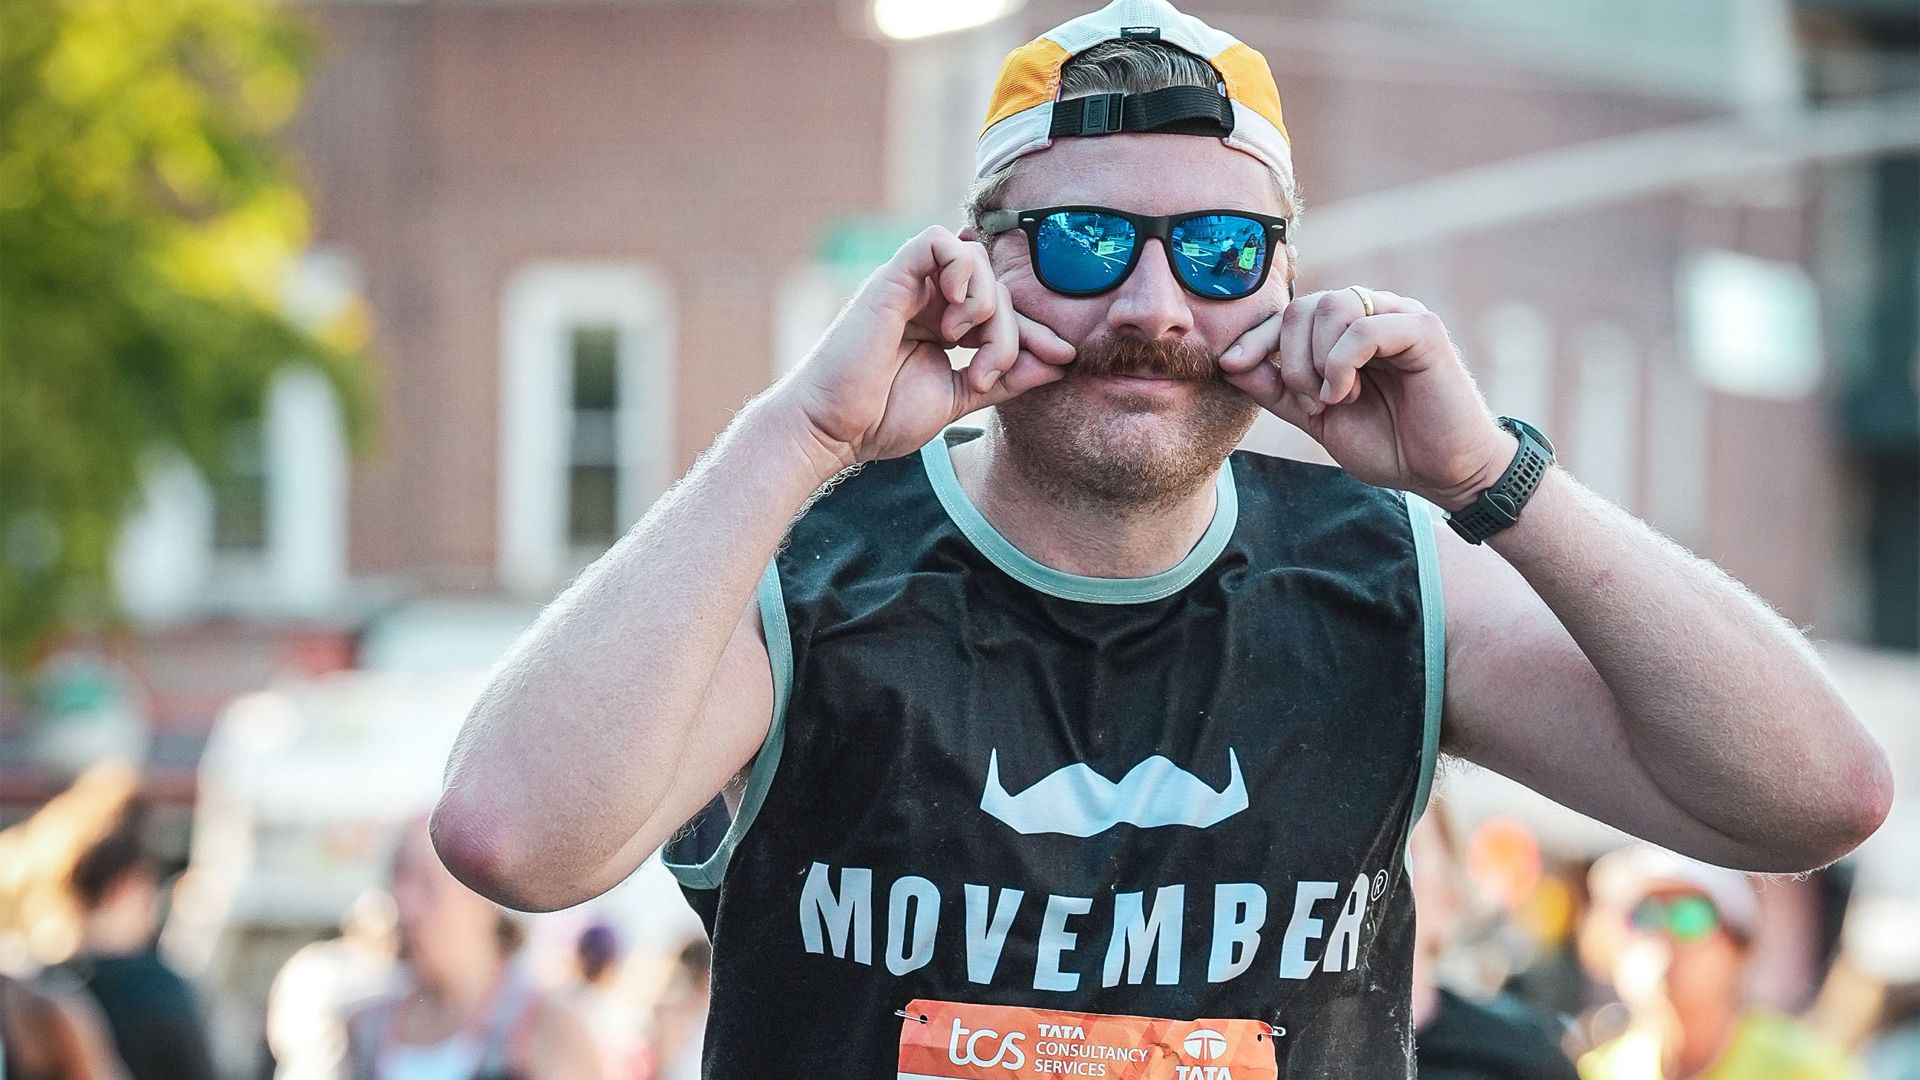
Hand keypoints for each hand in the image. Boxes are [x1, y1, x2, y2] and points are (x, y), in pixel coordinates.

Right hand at [769, 226, 1075, 469]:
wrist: (833, 430)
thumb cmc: (881, 418)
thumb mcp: (960, 397)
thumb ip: (1007, 377)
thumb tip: (1059, 363)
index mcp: (942, 325)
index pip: (1004, 307)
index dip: (1037, 329)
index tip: (1062, 358)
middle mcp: (927, 299)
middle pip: (997, 285)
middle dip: (1010, 331)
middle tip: (987, 374)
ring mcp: (909, 286)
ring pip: (976, 260)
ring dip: (987, 306)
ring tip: (965, 350)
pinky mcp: (891, 277)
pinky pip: (938, 240)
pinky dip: (960, 269)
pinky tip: (954, 314)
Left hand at [1217, 287, 1515, 509]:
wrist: (1444, 472)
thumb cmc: (1389, 443)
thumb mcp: (1316, 418)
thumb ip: (1276, 390)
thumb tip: (1229, 363)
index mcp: (1345, 332)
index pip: (1289, 314)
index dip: (1256, 337)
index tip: (1230, 365)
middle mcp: (1372, 313)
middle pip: (1304, 306)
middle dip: (1290, 359)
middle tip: (1310, 403)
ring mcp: (1398, 316)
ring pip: (1331, 306)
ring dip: (1315, 361)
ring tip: (1332, 400)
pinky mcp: (1422, 329)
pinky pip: (1363, 327)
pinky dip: (1341, 363)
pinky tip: (1347, 394)